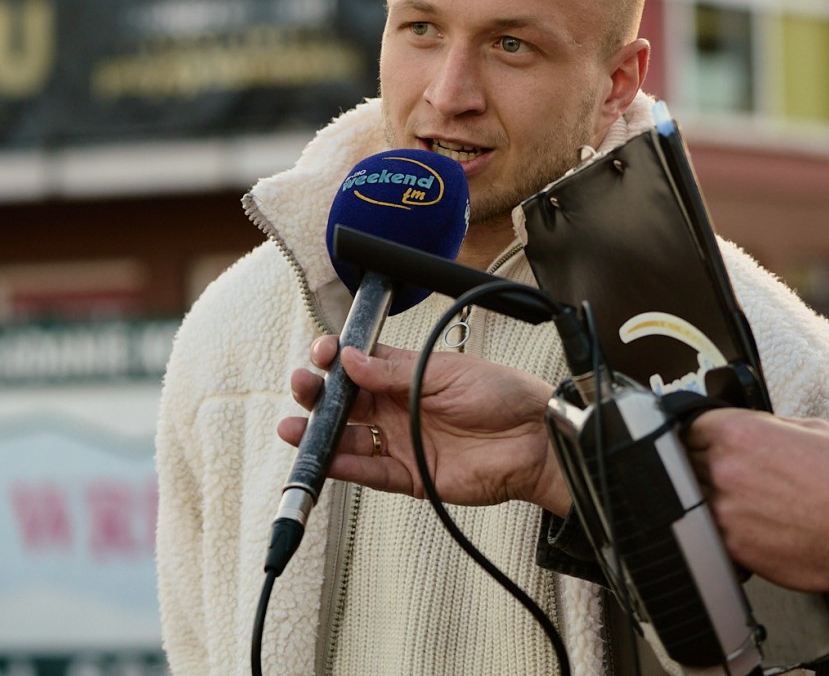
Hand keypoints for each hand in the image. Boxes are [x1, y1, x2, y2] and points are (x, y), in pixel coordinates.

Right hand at [279, 336, 571, 515]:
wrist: (536, 441)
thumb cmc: (504, 396)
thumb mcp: (446, 372)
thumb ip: (395, 374)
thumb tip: (350, 360)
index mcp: (410, 374)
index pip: (361, 364)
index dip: (337, 358)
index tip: (322, 353)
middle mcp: (401, 407)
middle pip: (348, 401)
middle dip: (319, 394)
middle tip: (302, 386)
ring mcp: (403, 441)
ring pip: (351, 438)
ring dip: (320, 434)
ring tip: (293, 428)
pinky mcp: (411, 475)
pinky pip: (370, 471)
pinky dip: (344, 467)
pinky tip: (322, 458)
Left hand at [684, 410, 828, 592]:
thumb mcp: (810, 429)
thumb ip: (767, 427)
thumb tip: (752, 430)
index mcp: (739, 433)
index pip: (689, 426)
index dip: (698, 434)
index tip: (703, 441)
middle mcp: (725, 469)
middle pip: (686, 461)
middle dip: (702, 465)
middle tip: (726, 474)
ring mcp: (725, 511)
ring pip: (693, 499)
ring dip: (707, 498)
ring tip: (735, 502)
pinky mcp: (734, 547)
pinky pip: (710, 533)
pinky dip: (720, 530)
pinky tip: (743, 527)